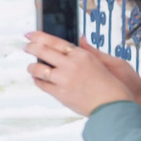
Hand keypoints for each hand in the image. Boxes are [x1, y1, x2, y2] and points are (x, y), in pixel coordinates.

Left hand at [24, 30, 140, 117]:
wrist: (114, 106)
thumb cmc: (113, 85)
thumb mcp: (105, 62)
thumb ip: (89, 51)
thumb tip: (81, 39)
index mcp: (82, 55)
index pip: (55, 41)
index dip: (39, 36)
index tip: (30, 34)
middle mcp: (71, 65)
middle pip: (42, 51)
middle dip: (30, 47)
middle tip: (26, 47)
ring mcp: (63, 80)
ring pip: (38, 69)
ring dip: (32, 67)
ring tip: (31, 66)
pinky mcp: (60, 94)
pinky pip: (42, 85)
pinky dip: (38, 81)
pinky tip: (38, 79)